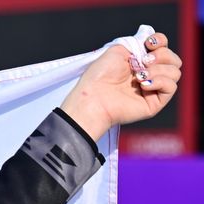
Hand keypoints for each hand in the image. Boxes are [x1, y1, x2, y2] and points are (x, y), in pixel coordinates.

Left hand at [60, 33, 181, 140]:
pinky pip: (171, 87)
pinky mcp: (155, 102)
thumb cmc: (100, 75)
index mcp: (140, 61)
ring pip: (175, 72)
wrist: (94, 97)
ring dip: (158, 69)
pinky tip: (143, 85)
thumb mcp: (118, 50)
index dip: (160, 41)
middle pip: (174, 59)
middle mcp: (149, 74)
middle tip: (143, 62)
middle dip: (161, 55)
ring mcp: (153, 89)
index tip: (148, 43)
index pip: (163, 46)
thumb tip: (150, 36)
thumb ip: (137, 42)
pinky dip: (160, 81)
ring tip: (139, 76)